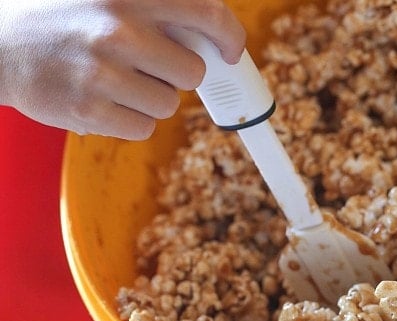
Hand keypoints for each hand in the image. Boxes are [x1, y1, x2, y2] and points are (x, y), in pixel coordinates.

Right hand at [0, 0, 244, 138]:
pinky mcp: (90, 110)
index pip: (208, 12)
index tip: (230, 50)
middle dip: (174, 71)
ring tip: (115, 78)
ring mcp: (104, 72)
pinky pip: (143, 128)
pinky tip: (102, 98)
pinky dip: (129, 119)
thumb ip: (156, 6)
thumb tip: (213, 35)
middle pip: (191, 71)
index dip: (229, 36)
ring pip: (168, 104)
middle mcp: (119, 27)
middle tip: (145, 63)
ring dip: (150, 97)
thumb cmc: (61, 15)